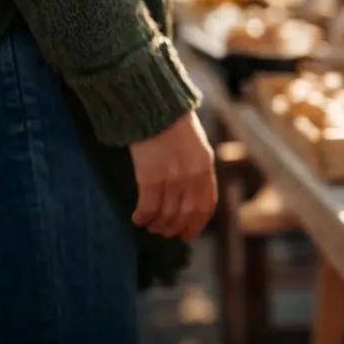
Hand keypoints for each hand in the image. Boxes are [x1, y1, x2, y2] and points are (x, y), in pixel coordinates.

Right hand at [128, 111, 217, 240]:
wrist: (156, 108)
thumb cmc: (176, 126)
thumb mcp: (198, 148)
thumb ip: (199, 172)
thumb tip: (193, 197)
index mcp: (206, 169)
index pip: (206, 206)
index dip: (196, 224)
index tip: (187, 235)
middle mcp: (192, 177)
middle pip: (185, 215)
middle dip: (175, 229)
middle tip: (165, 233)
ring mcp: (172, 178)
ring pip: (166, 214)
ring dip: (157, 225)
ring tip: (150, 226)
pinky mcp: (150, 177)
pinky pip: (148, 207)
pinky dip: (142, 217)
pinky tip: (137, 218)